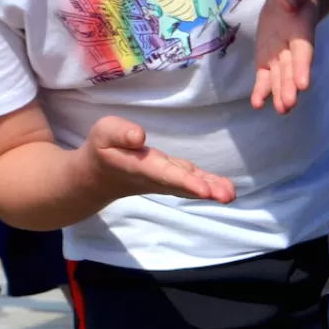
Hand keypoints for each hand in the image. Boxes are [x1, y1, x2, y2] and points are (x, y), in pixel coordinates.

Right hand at [77, 116, 237, 203]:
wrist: (98, 176)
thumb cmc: (102, 149)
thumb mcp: (103, 133)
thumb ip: (119, 132)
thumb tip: (139, 135)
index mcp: (140, 167)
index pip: (165, 174)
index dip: (185, 182)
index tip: (204, 190)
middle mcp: (156, 177)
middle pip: (182, 185)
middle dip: (204, 190)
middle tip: (226, 196)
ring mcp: (165, 179)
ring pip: (190, 185)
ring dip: (211, 190)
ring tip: (231, 195)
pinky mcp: (171, 176)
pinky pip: (192, 182)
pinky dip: (209, 185)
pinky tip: (227, 188)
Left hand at [252, 0, 318, 113]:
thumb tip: (288, 3)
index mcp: (301, 28)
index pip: (303, 51)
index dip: (302, 67)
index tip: (303, 84)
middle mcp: (292, 45)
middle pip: (291, 69)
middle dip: (289, 87)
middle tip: (288, 105)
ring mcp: (280, 52)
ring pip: (279, 76)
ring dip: (279, 92)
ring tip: (281, 110)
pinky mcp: (267, 55)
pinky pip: (265, 74)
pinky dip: (262, 88)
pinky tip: (258, 103)